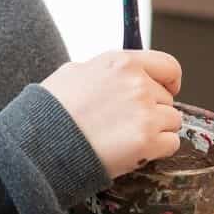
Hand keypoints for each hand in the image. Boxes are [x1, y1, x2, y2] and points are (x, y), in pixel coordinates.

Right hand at [40, 49, 183, 179]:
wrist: (41, 144)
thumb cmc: (51, 110)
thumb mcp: (74, 72)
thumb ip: (103, 70)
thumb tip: (115, 75)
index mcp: (122, 63)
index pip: (168, 66)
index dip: (170, 81)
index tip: (167, 90)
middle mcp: (138, 84)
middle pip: (167, 98)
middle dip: (153, 110)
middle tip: (127, 123)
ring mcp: (145, 113)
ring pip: (172, 121)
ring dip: (156, 131)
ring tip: (127, 137)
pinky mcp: (146, 142)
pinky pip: (171, 143)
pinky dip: (158, 149)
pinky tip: (135, 150)